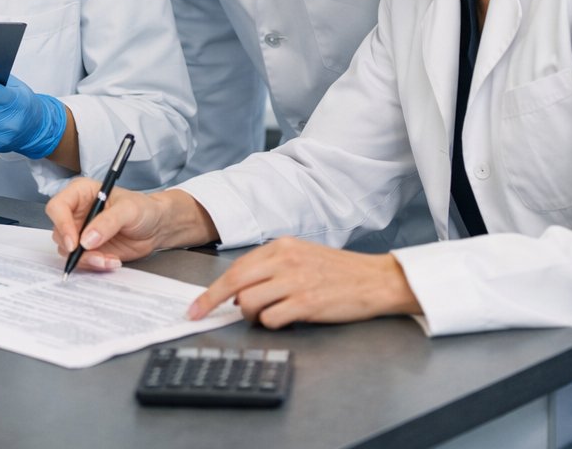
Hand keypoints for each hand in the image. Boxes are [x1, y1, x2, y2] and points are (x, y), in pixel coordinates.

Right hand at [45, 179, 181, 270]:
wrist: (156, 227)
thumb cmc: (143, 209)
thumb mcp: (128, 209)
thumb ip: (108, 222)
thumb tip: (87, 239)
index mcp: (80, 193)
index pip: (57, 207)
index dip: (61, 225)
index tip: (74, 243)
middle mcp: (76, 212)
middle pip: (59, 232)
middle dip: (75, 248)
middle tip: (95, 255)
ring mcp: (80, 232)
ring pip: (68, 250)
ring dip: (87, 260)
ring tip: (109, 259)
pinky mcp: (88, 249)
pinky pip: (82, 261)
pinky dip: (95, 265)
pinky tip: (112, 261)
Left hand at [187, 237, 421, 326]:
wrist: (376, 280)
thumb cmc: (338, 271)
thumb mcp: (301, 256)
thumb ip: (271, 267)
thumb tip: (238, 287)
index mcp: (281, 247)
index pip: (235, 268)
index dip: (211, 290)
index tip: (196, 306)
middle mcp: (285, 260)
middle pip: (234, 282)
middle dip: (211, 302)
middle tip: (199, 316)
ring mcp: (295, 282)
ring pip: (249, 302)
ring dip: (250, 315)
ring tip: (266, 315)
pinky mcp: (307, 303)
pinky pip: (272, 319)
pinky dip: (271, 324)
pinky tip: (284, 320)